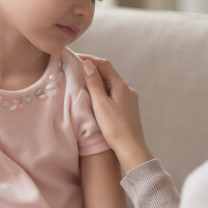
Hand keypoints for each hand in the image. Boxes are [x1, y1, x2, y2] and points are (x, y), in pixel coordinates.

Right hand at [80, 54, 152, 172]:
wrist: (132, 149)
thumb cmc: (115, 127)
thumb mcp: (100, 104)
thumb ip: (94, 83)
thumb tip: (88, 64)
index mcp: (121, 86)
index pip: (104, 64)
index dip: (90, 59)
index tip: (75, 57)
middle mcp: (127, 90)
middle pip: (109, 73)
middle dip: (93, 68)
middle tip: (76, 68)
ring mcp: (129, 99)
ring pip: (111, 84)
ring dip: (98, 80)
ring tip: (83, 81)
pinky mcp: (128, 109)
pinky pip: (114, 93)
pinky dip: (103, 90)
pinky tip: (96, 97)